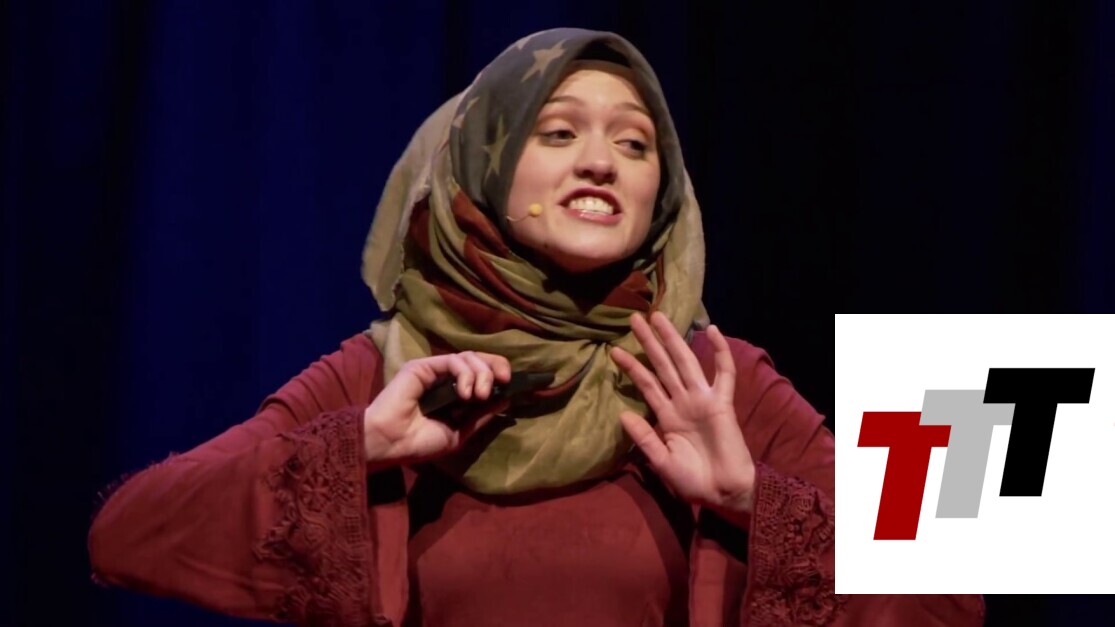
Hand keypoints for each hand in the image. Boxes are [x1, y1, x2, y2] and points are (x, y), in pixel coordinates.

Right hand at [363, 351, 510, 467]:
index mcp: (454, 393)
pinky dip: (465, 373)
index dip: (498, 373)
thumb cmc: (420, 442)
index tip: (510, 384)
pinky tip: (465, 393)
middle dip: (495, 367)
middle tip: (502, 382)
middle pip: (478, 360)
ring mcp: (434, 370)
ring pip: (468, 357)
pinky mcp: (423, 366)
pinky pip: (452, 360)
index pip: (482, 373)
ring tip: (478, 395)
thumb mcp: (459, 432)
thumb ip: (480, 415)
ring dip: (481, 374)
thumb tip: (506, 399)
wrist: (392, 443)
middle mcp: (446, 378)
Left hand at [610, 312, 755, 520]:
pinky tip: (712, 330)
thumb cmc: (693, 481)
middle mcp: (683, 402)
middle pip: (663, 365)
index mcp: (667, 416)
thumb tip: (622, 414)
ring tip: (658, 317)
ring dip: (673, 340)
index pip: (646, 384)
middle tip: (634, 318)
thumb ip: (644, 438)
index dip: (632, 367)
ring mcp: (703, 399)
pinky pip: (724, 374)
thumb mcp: (661, 461)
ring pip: (685, 362)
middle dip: (649, 342)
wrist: (724, 492)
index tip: (614, 350)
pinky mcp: (723, 403)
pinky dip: (721, 352)